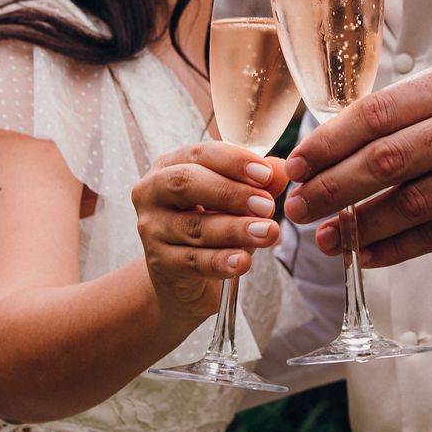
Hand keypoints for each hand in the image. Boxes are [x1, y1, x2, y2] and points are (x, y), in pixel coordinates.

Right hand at [133, 142, 287, 326]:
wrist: (182, 277)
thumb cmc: (208, 226)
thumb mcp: (232, 201)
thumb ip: (256, 183)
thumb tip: (279, 171)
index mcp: (170, 165)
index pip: (200, 154)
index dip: (234, 161)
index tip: (266, 174)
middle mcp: (152, 192)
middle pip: (186, 183)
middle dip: (230, 192)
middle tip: (267, 205)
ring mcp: (151, 229)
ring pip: (194, 226)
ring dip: (235, 229)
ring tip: (267, 233)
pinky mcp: (158, 263)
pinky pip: (192, 261)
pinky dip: (221, 261)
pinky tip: (243, 262)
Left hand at [283, 58, 431, 267]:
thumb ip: (403, 112)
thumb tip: (325, 148)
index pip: (379, 113)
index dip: (330, 143)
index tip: (297, 165)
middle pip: (392, 158)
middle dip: (335, 186)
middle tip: (299, 206)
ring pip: (416, 201)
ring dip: (363, 225)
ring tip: (326, 238)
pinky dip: (400, 247)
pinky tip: (368, 254)